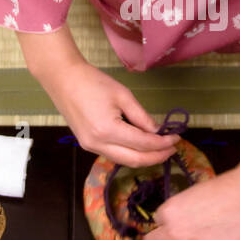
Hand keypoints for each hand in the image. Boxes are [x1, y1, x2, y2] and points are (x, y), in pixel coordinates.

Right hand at [17, 27, 178, 166]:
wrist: (63, 79)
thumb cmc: (93, 82)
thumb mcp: (123, 95)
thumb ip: (142, 117)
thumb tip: (157, 132)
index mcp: (108, 130)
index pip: (143, 144)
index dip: (162, 143)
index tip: (176, 138)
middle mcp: (98, 144)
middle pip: (134, 160)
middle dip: (156, 157)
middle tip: (172, 149)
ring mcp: (90, 147)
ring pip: (123, 160)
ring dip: (144, 158)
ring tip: (160, 150)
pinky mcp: (87, 145)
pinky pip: (113, 155)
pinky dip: (130, 153)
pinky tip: (140, 146)